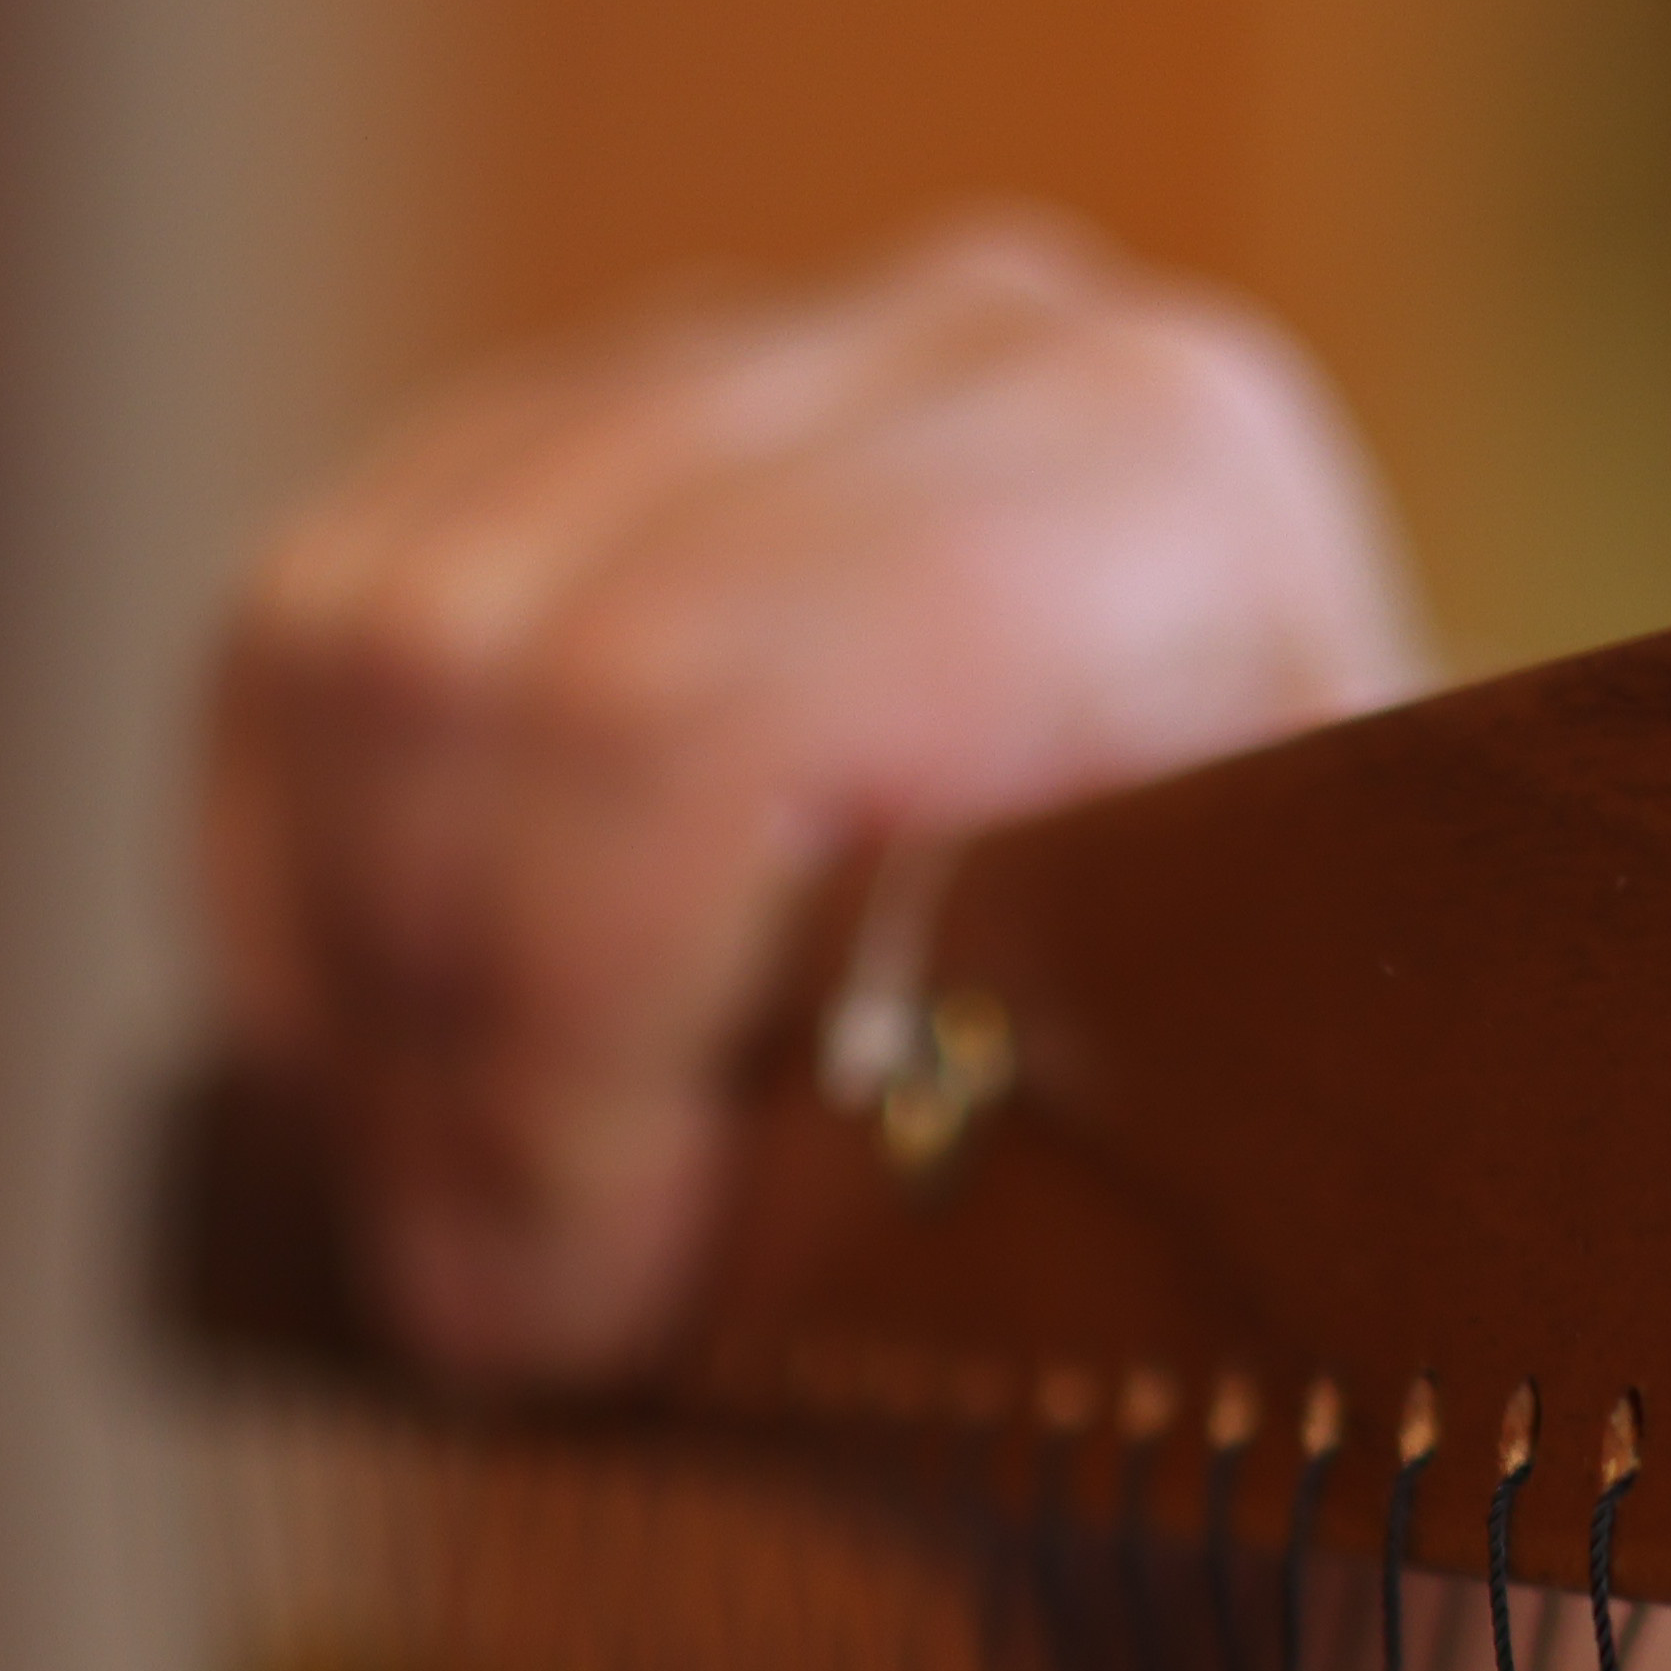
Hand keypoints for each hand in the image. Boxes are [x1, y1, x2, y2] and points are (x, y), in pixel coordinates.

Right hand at [202, 214, 1421, 1387]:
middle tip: (499, 1323)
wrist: (1375, 1054)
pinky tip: (390, 1083)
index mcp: (1162, 482)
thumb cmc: (1317, 1170)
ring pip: (360, 635)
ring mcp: (760, 359)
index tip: (566, 1320)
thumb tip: (538, 1279)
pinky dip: (295, 895)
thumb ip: (916, 1192)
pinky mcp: (579, 436)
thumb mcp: (1198, 1202)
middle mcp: (970, 347)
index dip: (563, 1057)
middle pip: (488, 664)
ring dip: (359, 991)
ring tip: (464, 1232)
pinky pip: (301, 632)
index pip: (684, 712)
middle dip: (449, 1052)